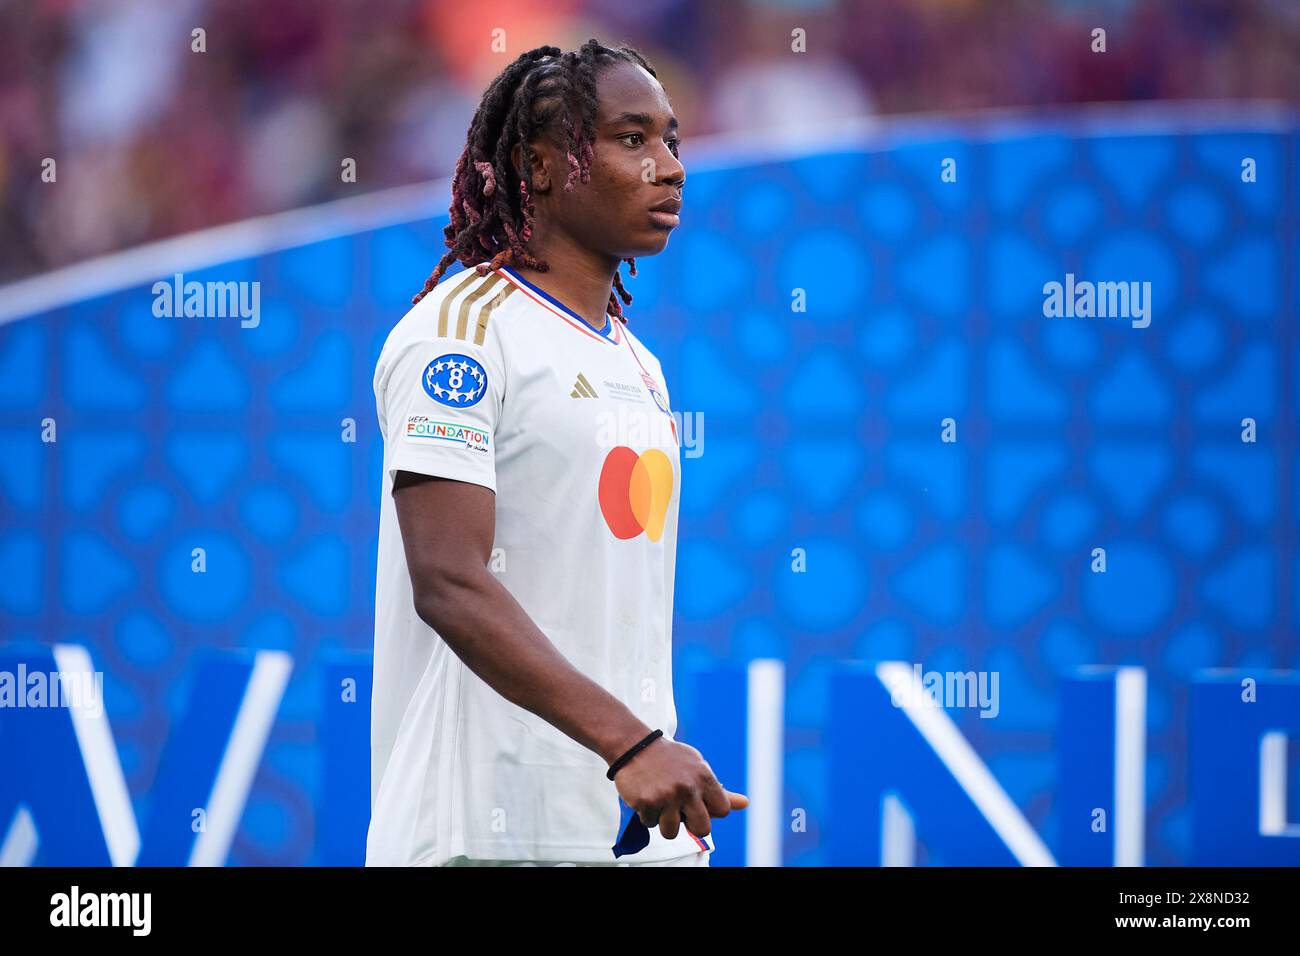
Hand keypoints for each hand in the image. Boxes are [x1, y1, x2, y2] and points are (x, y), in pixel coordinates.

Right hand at [610, 736, 748, 839]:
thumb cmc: (669, 759)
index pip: (722, 810)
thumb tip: (745, 804)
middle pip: (702, 829)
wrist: (634, 746)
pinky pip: (650, 824)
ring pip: (672, 832)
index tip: (697, 802)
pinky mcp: (647, 802)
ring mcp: (667, 796)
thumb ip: (719, 790)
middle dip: (690, 825)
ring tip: (659, 802)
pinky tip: (645, 796)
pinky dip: (646, 814)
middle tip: (678, 810)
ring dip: (663, 822)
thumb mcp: (698, 768)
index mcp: (704, 776)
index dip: (709, 811)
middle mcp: (688, 787)